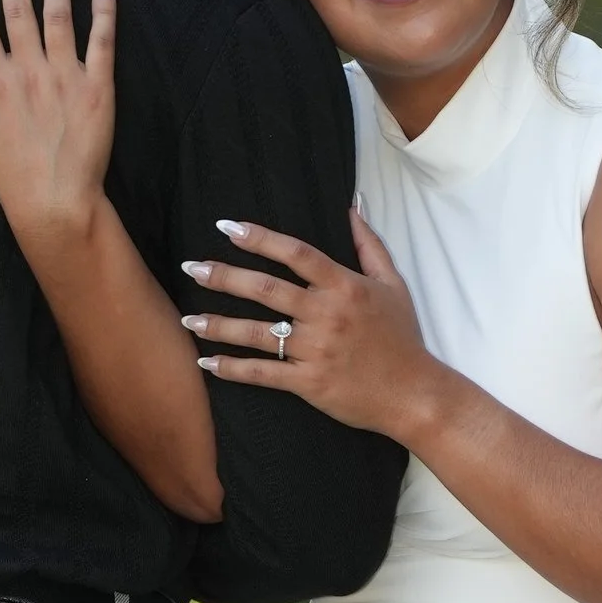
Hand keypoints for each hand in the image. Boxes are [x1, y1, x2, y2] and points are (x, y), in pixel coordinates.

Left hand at [179, 209, 439, 436]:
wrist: (414, 394)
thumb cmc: (402, 338)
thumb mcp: (393, 285)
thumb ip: (369, 245)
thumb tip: (351, 208)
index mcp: (344, 286)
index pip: (295, 254)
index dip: (259, 238)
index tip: (228, 228)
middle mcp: (326, 315)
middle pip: (265, 289)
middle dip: (223, 277)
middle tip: (191, 268)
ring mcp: (315, 350)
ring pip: (256, 333)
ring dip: (217, 325)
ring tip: (187, 319)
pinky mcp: (308, 383)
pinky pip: (262, 373)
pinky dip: (232, 368)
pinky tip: (206, 362)